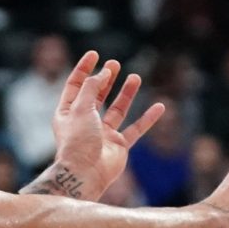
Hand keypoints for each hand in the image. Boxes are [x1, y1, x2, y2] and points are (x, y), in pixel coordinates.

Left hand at [48, 54, 165, 193]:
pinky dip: (147, 119)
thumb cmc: (78, 141)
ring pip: (117, 110)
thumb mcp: (81, 108)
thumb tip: (103, 73)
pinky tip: (159, 107)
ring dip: (126, 94)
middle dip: (106, 79)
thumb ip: (92, 88)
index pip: (75, 85)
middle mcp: (85, 123)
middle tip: (115, 64)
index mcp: (68, 113)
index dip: (84, 69)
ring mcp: (102, 135)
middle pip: (97, 96)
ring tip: (135, 77)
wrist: (86, 173)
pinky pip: (135, 129)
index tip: (95, 54)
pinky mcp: (118, 146)